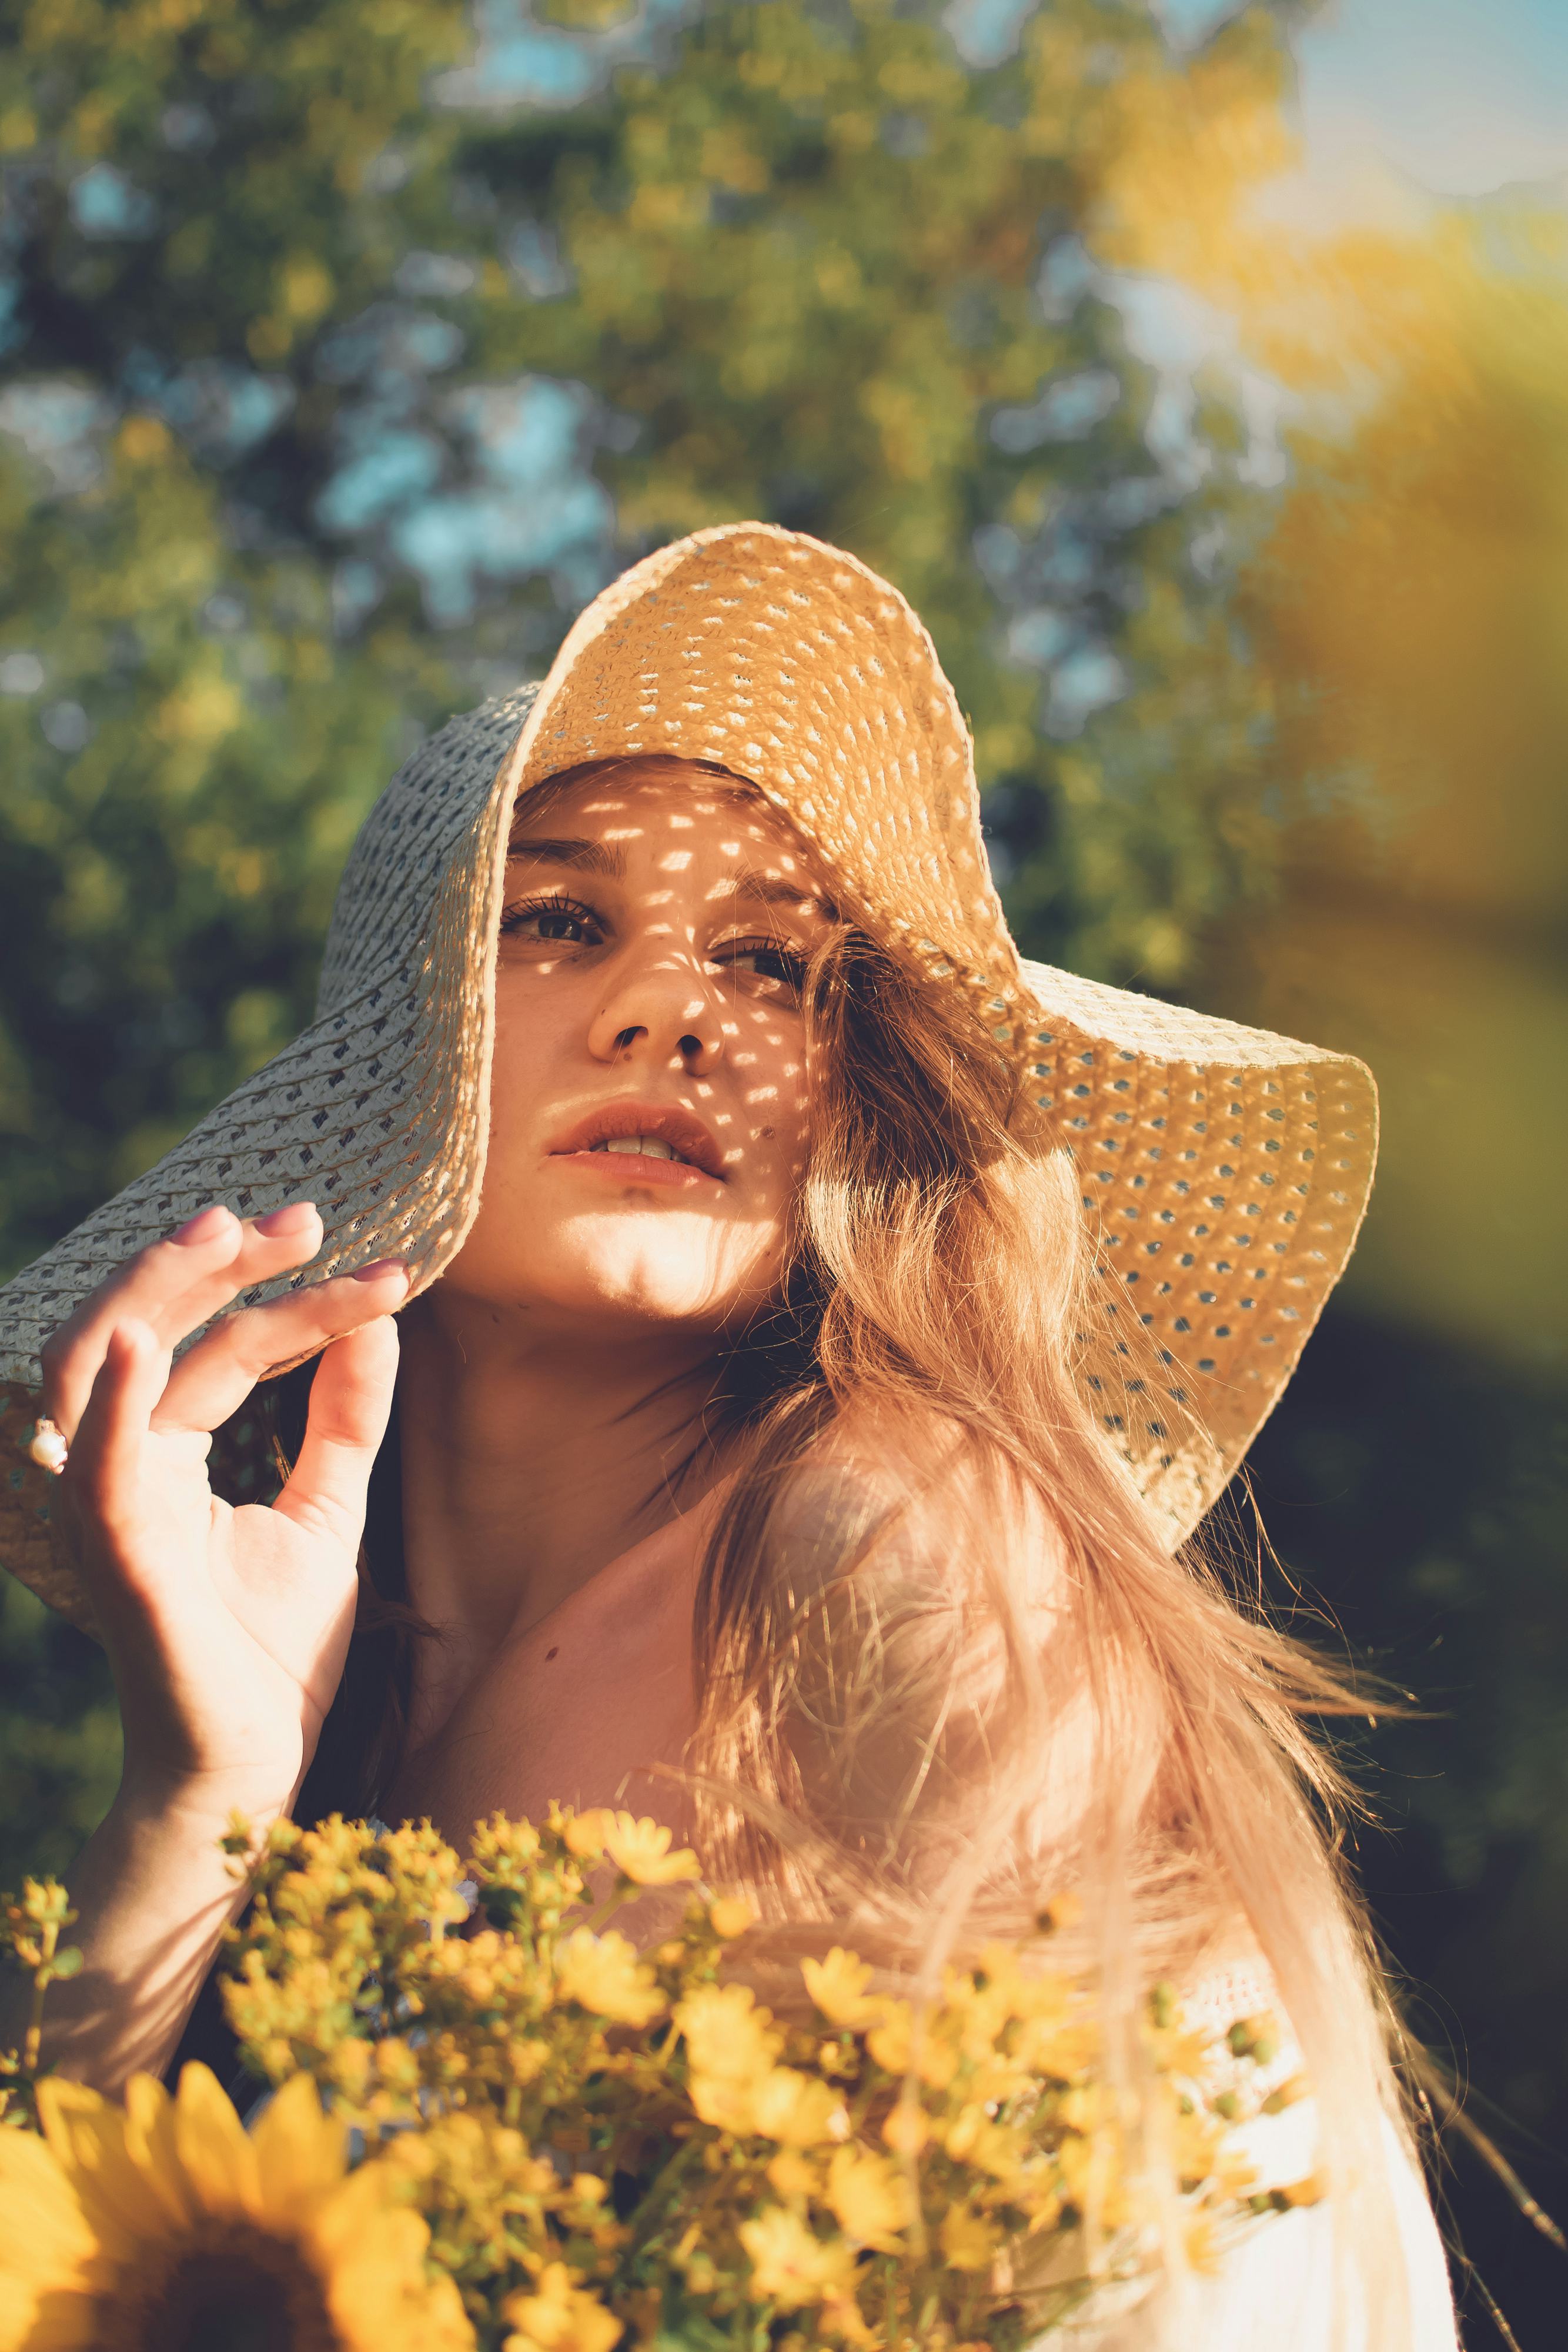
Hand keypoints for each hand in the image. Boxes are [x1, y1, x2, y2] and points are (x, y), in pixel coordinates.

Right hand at [39, 1202, 408, 1824]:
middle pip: (151, 1329)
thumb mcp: (327, 1510)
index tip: (392, 1271)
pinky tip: (141, 1345)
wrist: (256, 1763)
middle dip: (215, 1263)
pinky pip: (96, 1468)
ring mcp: (107, 1504)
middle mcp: (123, 1463)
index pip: (229, 1346)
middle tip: (301, 1216)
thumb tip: (382, 1324)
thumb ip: (344, 1419)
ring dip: (154, 1293)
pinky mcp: (111, 1556)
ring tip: (223, 1233)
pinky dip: (109, 1402)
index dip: (302, 1299)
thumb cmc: (273, 1650)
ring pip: (97, 1366)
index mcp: (168, 1449)